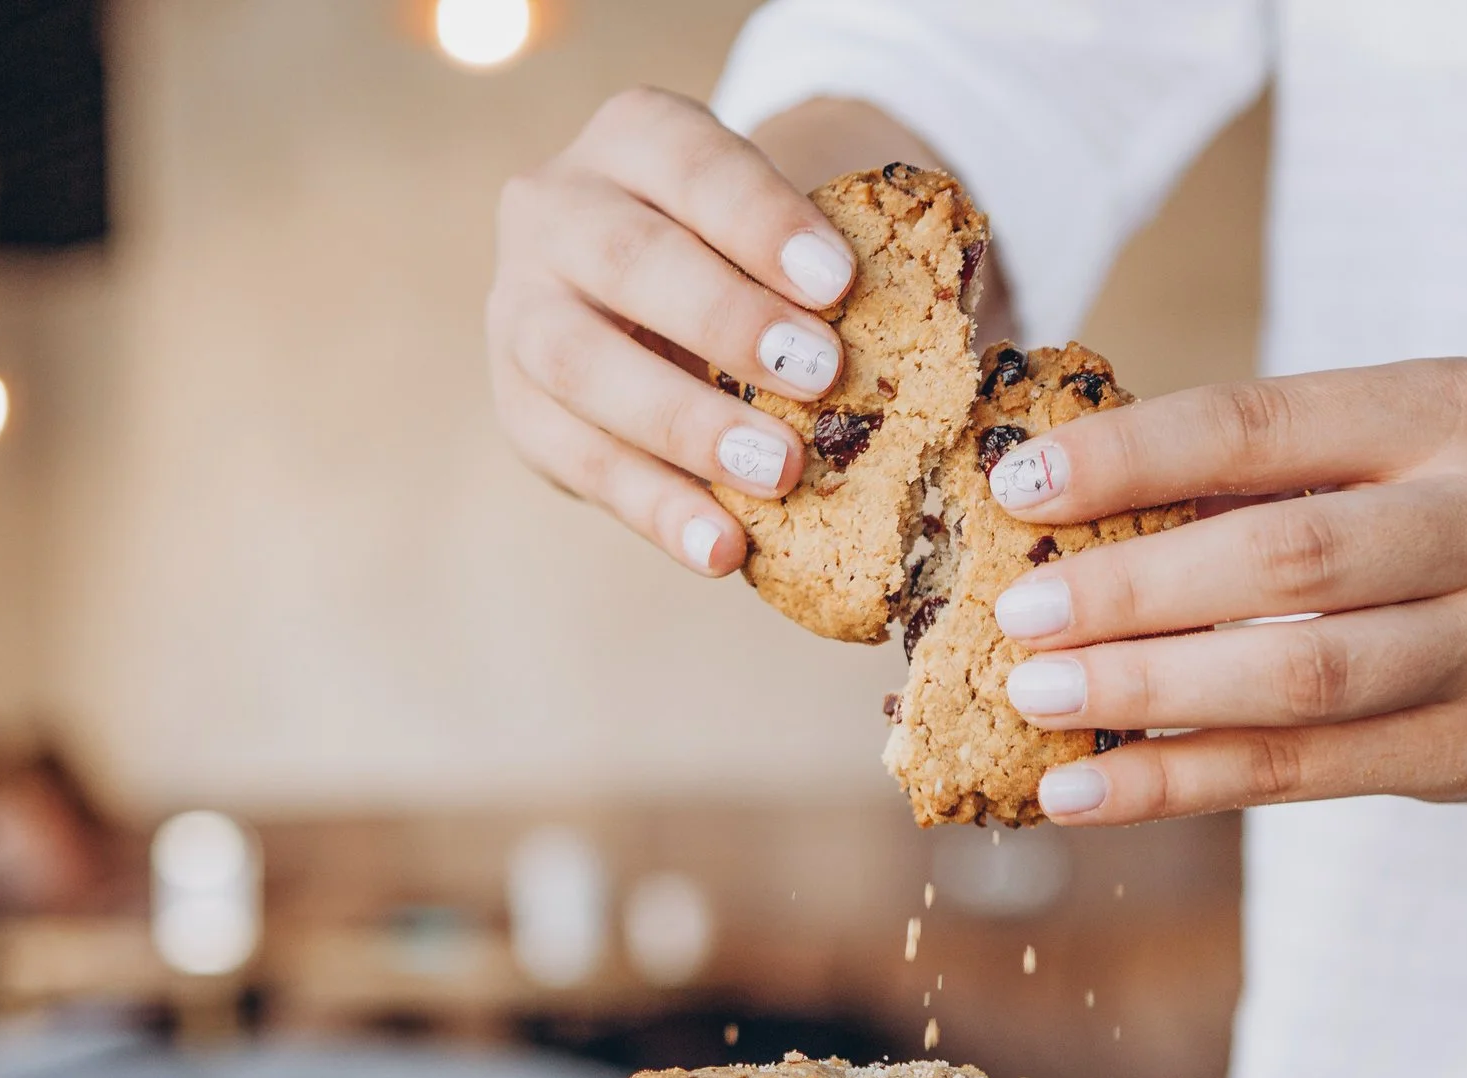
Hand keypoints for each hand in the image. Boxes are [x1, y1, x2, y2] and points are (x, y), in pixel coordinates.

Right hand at [487, 88, 861, 577]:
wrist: (653, 298)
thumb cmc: (750, 260)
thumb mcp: (788, 228)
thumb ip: (844, 262)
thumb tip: (948, 314)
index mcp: (634, 138)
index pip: (694, 166)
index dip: (762, 223)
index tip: (839, 282)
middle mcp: (555, 209)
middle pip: (628, 259)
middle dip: (726, 321)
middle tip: (821, 377)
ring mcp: (518, 309)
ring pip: (581, 364)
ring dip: (685, 425)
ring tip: (780, 473)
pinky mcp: (518, 407)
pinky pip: (578, 461)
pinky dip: (655, 509)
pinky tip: (722, 549)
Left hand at [979, 358, 1466, 824]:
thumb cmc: (1436, 516)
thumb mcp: (1380, 451)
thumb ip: (1244, 474)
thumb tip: (1041, 512)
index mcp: (1454, 411)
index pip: (1261, 428)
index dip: (1129, 458)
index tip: (1019, 488)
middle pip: (1286, 559)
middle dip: (1133, 590)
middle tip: (1018, 615)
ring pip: (1296, 676)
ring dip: (1145, 693)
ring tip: (1034, 697)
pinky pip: (1297, 772)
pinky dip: (1173, 783)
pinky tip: (1078, 791)